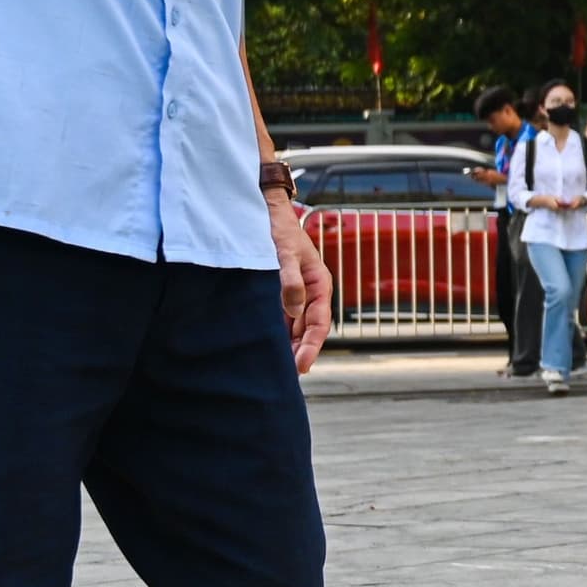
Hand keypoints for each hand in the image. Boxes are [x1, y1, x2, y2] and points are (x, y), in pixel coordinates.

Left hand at [268, 196, 330, 368]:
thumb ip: (290, 281)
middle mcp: (310, 291)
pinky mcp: (279, 292)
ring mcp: (295, 292)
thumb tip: (294, 310)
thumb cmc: (280, 229)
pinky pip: (282, 318)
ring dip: (289, 345)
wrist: (266, 210)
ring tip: (278, 368)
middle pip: (308, 329)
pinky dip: (278, 333)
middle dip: (300, 352)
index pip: (319, 322)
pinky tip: (267, 347)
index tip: (301, 365)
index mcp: (320, 283)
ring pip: (295, 326)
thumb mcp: (286, 253)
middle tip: (287, 376)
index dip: (311, 346)